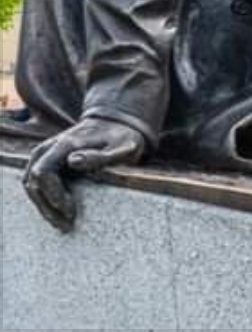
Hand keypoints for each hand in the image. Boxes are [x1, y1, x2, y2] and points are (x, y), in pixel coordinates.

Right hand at [23, 117, 145, 231]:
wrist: (115, 124)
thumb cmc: (121, 138)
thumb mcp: (120, 146)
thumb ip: (100, 155)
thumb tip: (73, 161)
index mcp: (65, 144)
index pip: (43, 172)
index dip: (53, 194)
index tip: (70, 210)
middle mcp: (48, 148)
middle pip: (33, 182)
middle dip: (47, 207)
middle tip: (66, 226)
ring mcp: (44, 154)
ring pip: (31, 184)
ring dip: (43, 206)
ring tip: (62, 224)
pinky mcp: (46, 161)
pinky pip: (36, 183)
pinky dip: (44, 199)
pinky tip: (58, 213)